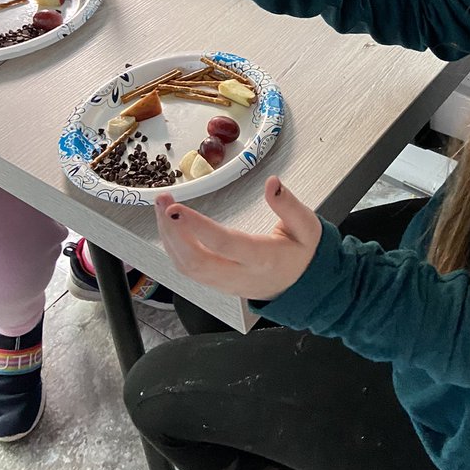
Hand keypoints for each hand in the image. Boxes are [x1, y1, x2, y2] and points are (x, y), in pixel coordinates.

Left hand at [154, 176, 321, 300]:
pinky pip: (189, 270)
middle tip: (163, 202)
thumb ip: (289, 205)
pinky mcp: (216, 283)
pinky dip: (174, 248)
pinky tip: (171, 227)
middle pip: (196, 261)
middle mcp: (240, 275)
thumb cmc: (302, 254)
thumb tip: (272, 183)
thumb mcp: (307, 226)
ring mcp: (225, 283)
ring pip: (187, 267)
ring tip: (162, 208)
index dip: (198, 227)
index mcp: (263, 260)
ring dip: (169, 238)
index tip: (177, 208)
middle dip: (173, 231)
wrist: (301, 286)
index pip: (225, 244)